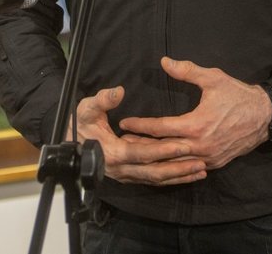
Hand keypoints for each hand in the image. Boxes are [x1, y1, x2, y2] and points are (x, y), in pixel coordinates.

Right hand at [73, 85, 206, 185]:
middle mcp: (122, 169)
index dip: (164, 150)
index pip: (143, 153)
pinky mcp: (131, 175)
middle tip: (201, 162)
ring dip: (179, 176)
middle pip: (155, 171)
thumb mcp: (87, 108)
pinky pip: (154, 180)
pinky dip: (172, 179)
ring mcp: (127, 175)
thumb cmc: (79, 124)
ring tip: (201, 171)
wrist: (70, 144)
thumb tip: (118, 91)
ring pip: (156, 179)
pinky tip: (188, 175)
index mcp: (113, 153)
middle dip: (179, 167)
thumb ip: (103, 99)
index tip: (184, 144)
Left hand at [118, 57, 271, 170]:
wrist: (265, 117)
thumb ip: (187, 71)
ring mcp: (207, 158)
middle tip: (122, 141)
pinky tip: (162, 162)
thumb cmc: (237, 95)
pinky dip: (173, 165)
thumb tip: (163, 62)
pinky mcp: (215, 164)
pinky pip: (189, 167)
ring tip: (137, 152)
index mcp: (196, 125)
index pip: (161, 128)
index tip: (124, 123)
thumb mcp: (213, 78)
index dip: (141, 125)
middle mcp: (199, 146)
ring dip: (155, 158)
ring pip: (175, 163)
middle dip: (142, 145)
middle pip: (163, 150)